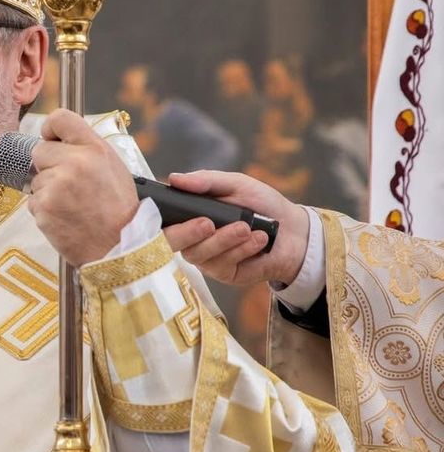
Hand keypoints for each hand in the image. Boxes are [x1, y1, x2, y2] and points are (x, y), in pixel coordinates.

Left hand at [26, 110, 139, 264]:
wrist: (120, 247)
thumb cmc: (118, 210)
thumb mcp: (112, 168)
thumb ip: (86, 151)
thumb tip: (57, 140)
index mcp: (95, 149)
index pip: (60, 118)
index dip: (50, 129)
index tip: (51, 139)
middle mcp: (75, 163)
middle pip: (39, 151)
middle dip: (47, 166)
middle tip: (67, 184)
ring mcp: (56, 185)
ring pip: (36, 179)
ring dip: (47, 191)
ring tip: (72, 205)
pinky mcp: (44, 207)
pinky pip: (33, 201)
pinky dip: (44, 210)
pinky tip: (65, 217)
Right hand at [162, 170, 309, 286]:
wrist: (295, 231)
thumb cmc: (263, 204)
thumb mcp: (236, 184)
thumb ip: (206, 181)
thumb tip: (174, 178)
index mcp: (189, 216)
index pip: (161, 221)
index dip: (158, 219)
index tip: (173, 209)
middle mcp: (191, 239)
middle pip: (170, 243)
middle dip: (187, 233)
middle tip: (208, 223)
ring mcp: (206, 258)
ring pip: (199, 254)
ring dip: (224, 240)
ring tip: (246, 227)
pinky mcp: (224, 273)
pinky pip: (222, 264)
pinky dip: (241, 250)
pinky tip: (258, 239)